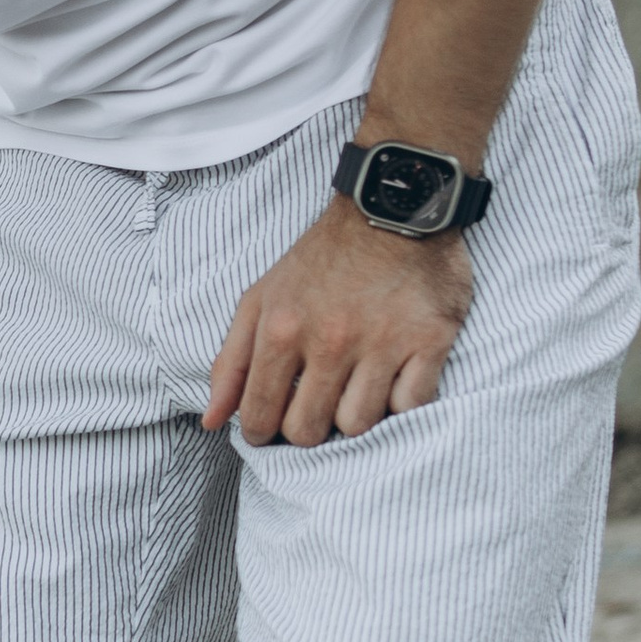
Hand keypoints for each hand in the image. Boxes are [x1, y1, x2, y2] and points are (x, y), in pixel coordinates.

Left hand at [204, 202, 471, 447]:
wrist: (391, 208)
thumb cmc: (321, 259)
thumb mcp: (260, 299)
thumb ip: (231, 362)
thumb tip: (210, 420)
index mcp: (282, 330)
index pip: (259, 416)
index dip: (261, 433)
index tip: (271, 429)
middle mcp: (331, 340)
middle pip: (308, 430)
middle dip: (306, 430)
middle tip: (314, 410)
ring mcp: (383, 342)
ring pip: (358, 425)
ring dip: (353, 418)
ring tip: (353, 392)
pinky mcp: (429, 340)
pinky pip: (411, 405)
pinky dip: (401, 404)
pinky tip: (392, 383)